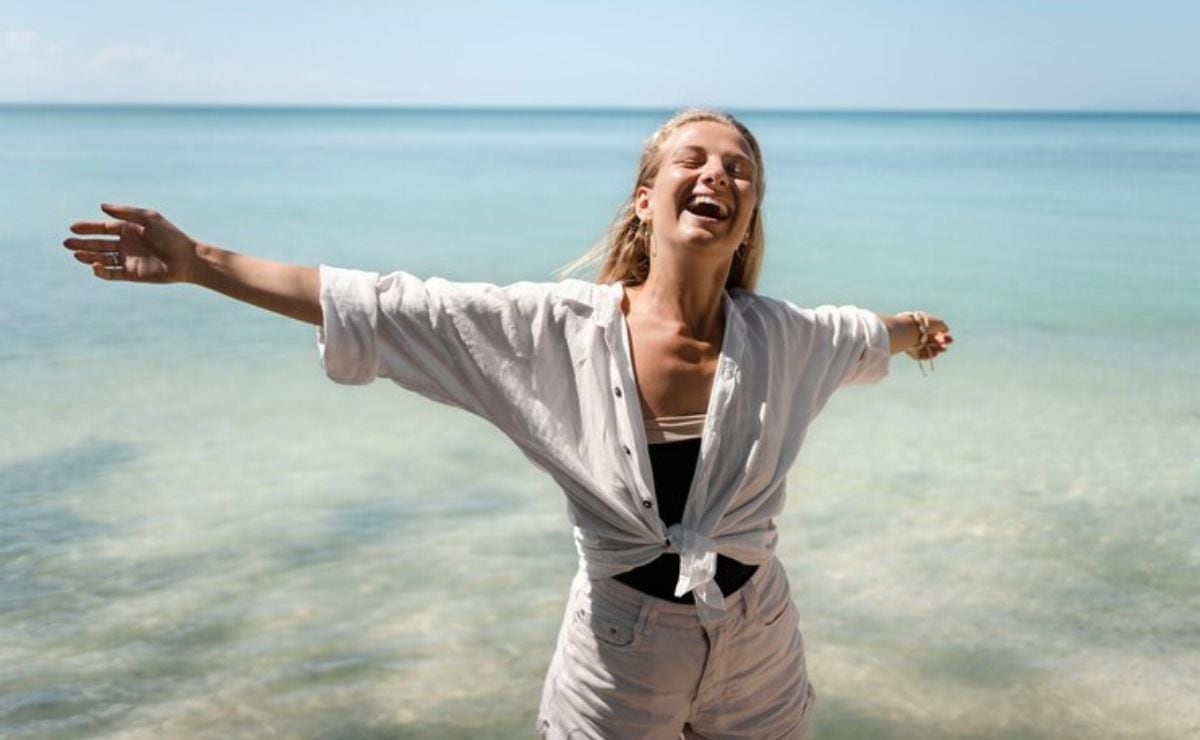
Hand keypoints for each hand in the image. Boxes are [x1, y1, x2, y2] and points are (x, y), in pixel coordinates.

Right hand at [63, 204, 198, 283]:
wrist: (188, 259)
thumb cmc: (171, 236)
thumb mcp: (149, 218)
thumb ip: (126, 213)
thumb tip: (102, 207)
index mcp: (129, 229)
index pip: (103, 228)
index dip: (88, 228)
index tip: (73, 228)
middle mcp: (126, 244)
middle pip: (99, 244)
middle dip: (82, 244)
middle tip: (67, 243)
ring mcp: (128, 260)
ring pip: (102, 259)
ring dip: (88, 257)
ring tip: (76, 254)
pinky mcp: (132, 274)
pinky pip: (112, 274)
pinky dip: (102, 272)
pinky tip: (94, 266)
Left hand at [907, 315, 952, 360]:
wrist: (909, 331)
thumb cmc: (924, 325)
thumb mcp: (937, 322)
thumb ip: (943, 326)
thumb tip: (946, 330)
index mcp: (922, 325)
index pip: (934, 332)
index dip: (943, 336)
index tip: (950, 339)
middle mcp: (917, 334)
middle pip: (931, 340)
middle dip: (940, 342)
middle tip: (947, 345)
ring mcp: (913, 343)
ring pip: (927, 347)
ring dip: (936, 349)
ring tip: (944, 349)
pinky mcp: (910, 351)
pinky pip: (920, 355)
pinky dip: (928, 355)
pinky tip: (936, 354)